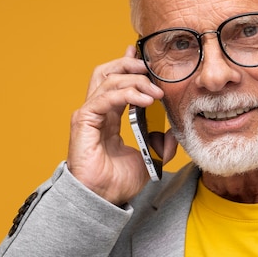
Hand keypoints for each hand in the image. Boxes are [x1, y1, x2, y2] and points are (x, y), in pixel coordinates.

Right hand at [67, 46, 175, 204]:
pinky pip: (106, 97)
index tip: (145, 58)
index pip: (116, 82)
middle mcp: (97, 111)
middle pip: (108, 72)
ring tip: (155, 91)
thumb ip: (161, 144)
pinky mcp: (84, 120)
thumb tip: (173, 133)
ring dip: (135, 80)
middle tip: (151, 68)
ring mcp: (88, 114)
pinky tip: (146, 100)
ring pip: (109, 80)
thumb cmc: (117, 182)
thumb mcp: (150, 159)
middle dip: (130, 65)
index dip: (129, 66)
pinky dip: (127, 94)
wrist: (103, 199)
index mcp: (109, 117)